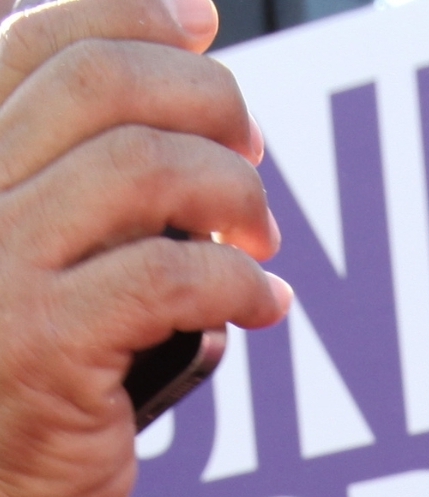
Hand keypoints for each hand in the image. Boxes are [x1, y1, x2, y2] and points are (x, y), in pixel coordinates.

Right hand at [0, 0, 290, 496]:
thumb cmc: (18, 387)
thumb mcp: (31, 256)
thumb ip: (79, 179)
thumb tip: (195, 81)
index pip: (34, 36)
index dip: (131, 14)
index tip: (204, 26)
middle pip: (100, 84)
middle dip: (205, 101)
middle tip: (254, 157)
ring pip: (141, 168)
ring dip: (231, 192)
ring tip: (261, 240)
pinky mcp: (39, 346)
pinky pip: (170, 277)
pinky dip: (241, 283)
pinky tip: (265, 307)